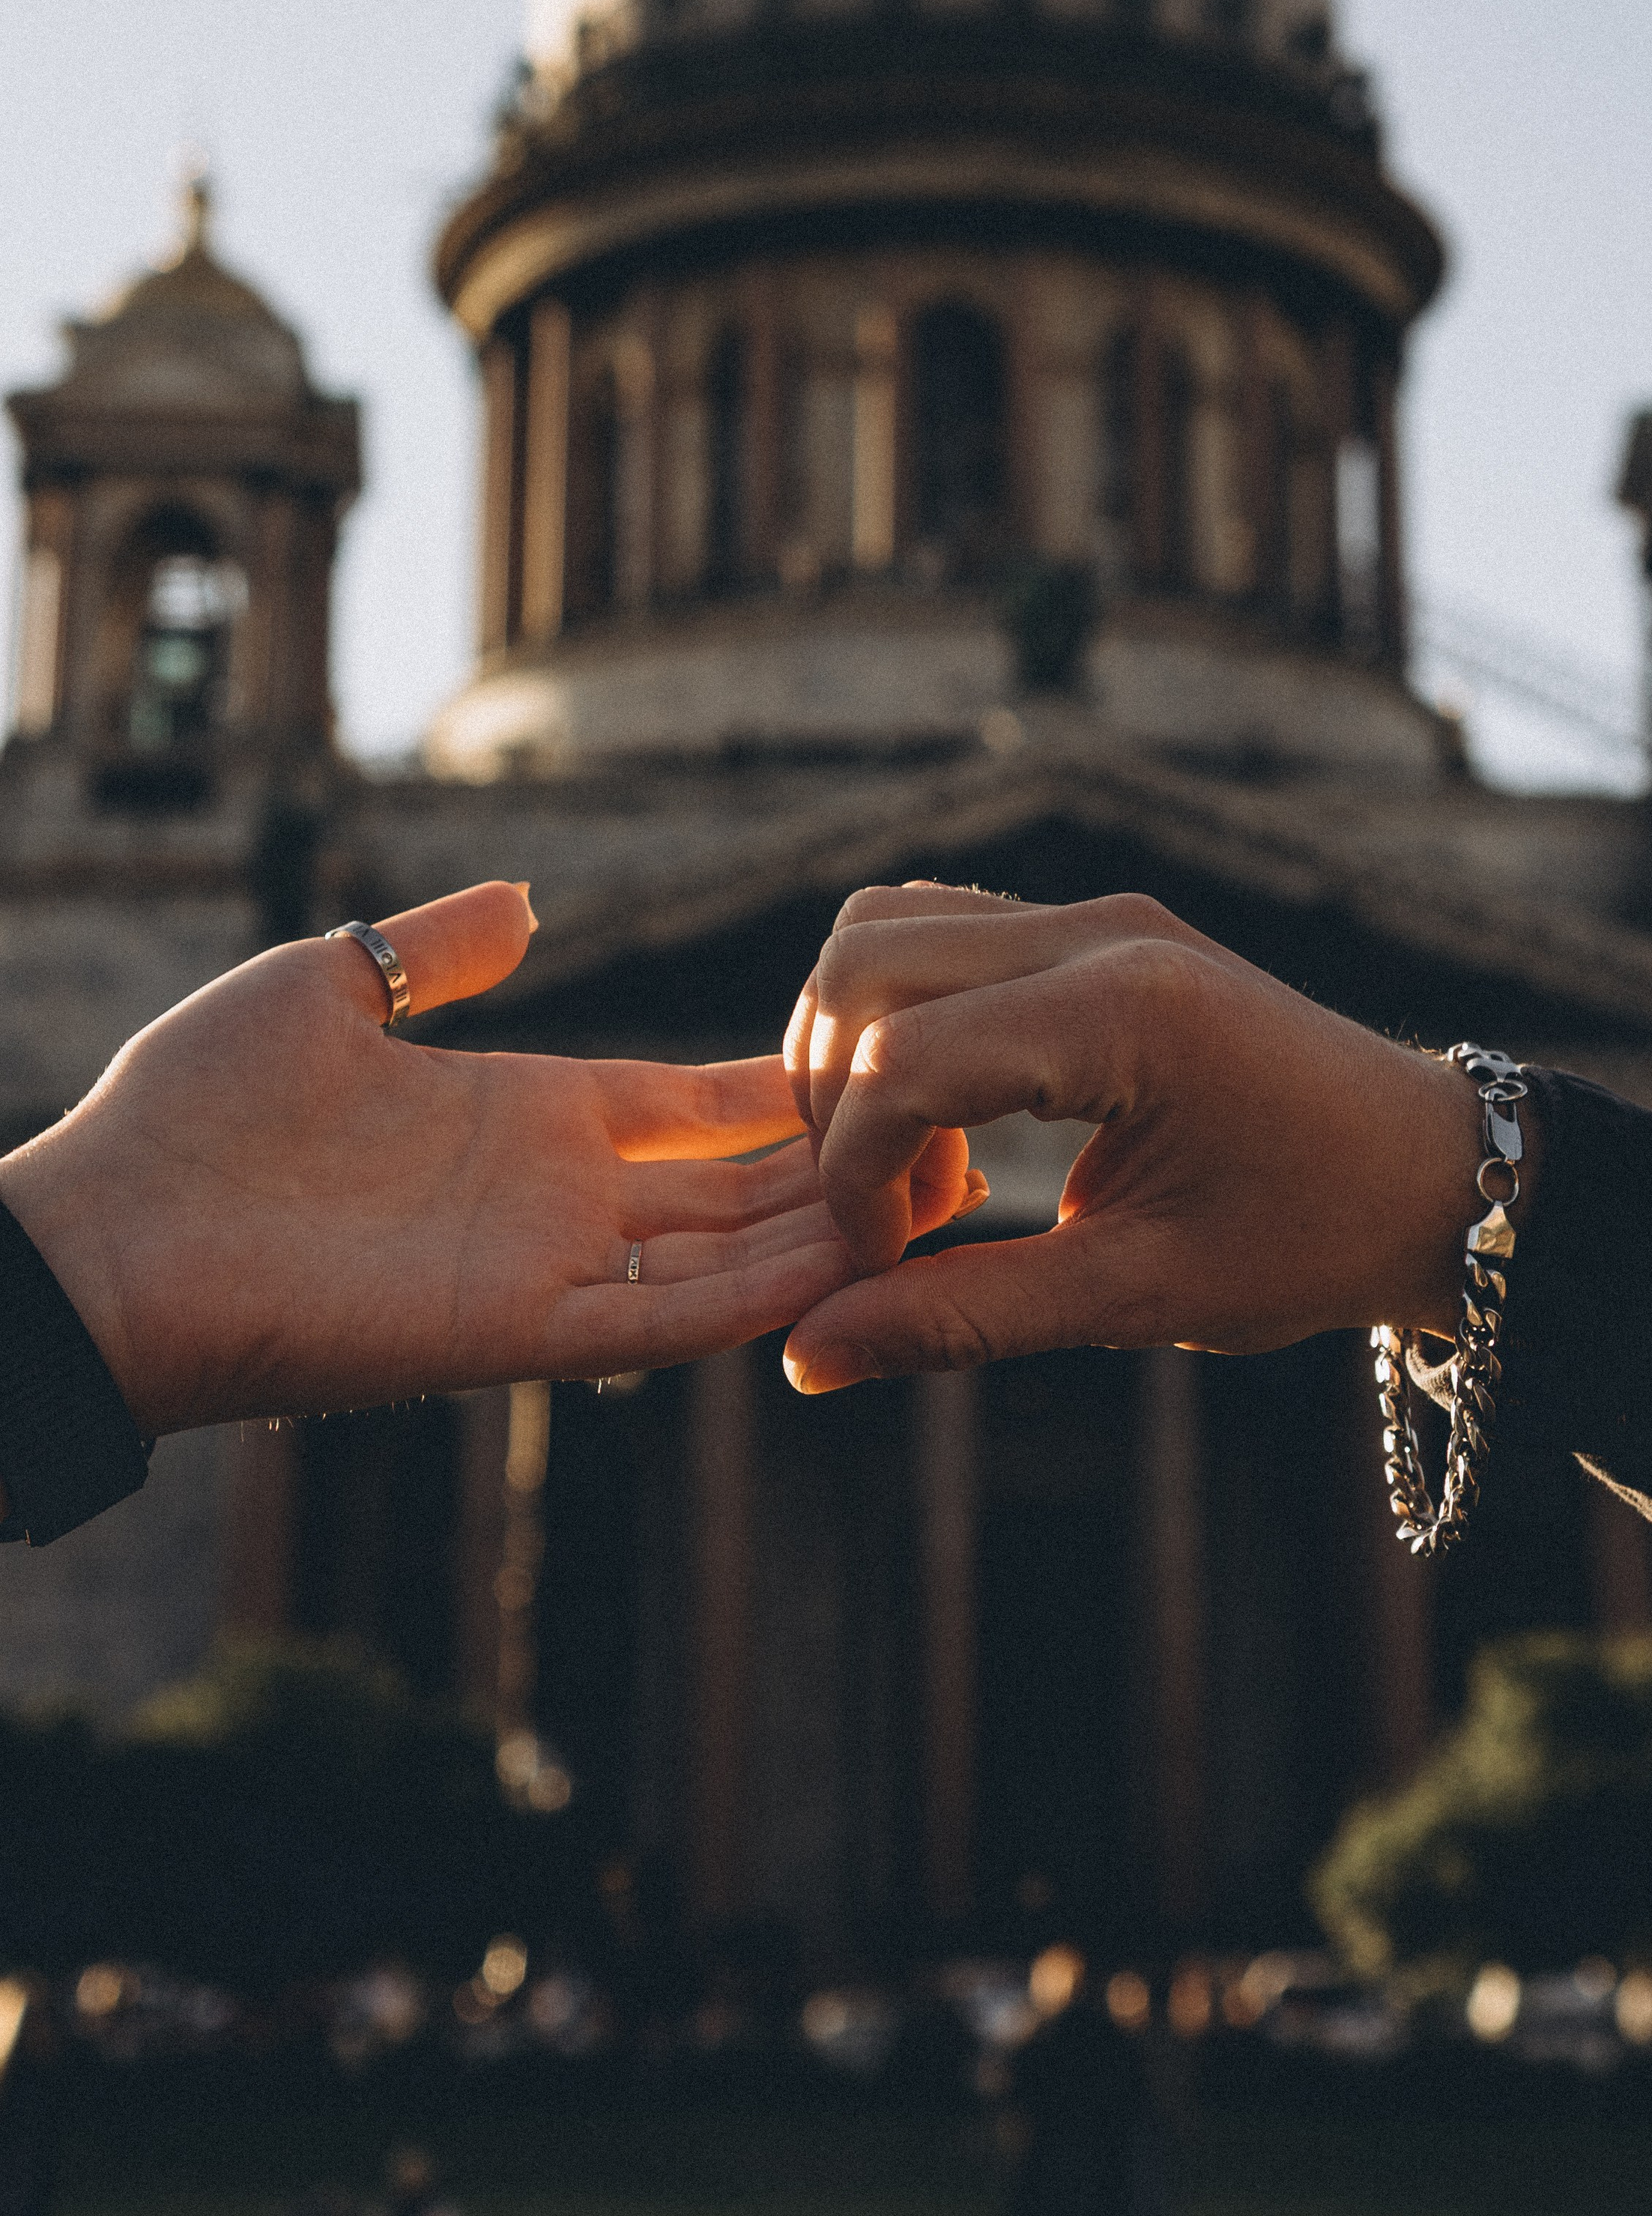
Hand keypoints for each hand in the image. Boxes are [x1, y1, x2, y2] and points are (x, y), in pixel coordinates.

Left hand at [0, 882, 972, 1435]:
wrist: (106, 1235)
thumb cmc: (193, 1111)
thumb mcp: (328, 986)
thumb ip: (437, 951)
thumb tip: (524, 898)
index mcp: (529, 1117)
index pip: (695, 1105)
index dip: (789, 1090)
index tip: (892, 1061)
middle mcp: (558, 1199)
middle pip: (740, 1189)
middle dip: (845, 1170)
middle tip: (964, 1137)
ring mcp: (545, 1270)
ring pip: (728, 1258)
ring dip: (829, 1235)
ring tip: (941, 1194)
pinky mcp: (516, 1333)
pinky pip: (662, 1322)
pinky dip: (752, 1300)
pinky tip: (841, 1263)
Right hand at [780, 884, 1492, 1392]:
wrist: (1433, 1174)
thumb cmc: (1310, 1239)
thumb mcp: (1139, 1295)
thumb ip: (963, 1316)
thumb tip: (806, 1356)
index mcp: (1124, 1011)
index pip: (900, 1058)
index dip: (855, 1174)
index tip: (881, 1264)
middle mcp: (1100, 930)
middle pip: (864, 965)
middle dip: (835, 1101)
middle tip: (899, 1215)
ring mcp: (1095, 914)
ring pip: (883, 932)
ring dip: (855, 1049)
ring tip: (922, 1167)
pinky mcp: (1092, 926)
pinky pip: (938, 933)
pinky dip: (900, 1018)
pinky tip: (951, 1119)